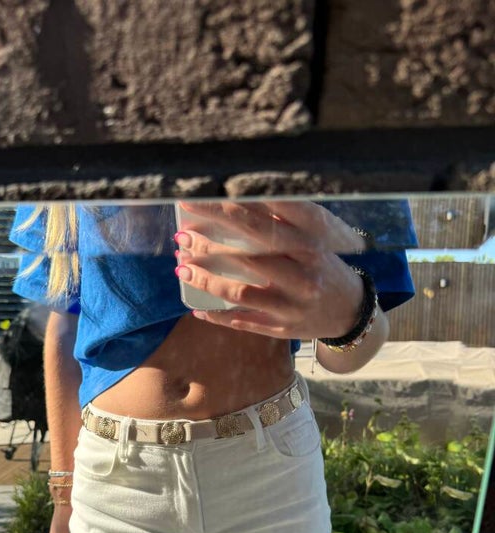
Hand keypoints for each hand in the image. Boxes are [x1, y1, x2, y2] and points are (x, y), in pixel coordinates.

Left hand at [174, 201, 365, 339]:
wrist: (351, 311)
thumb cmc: (323, 267)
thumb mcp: (312, 240)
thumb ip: (282, 223)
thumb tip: (237, 202)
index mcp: (309, 245)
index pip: (261, 223)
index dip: (225, 212)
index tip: (195, 202)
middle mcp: (302, 274)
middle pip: (247, 256)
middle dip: (209, 245)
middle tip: (182, 236)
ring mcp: (292, 304)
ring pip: (241, 292)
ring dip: (207, 281)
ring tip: (182, 268)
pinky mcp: (283, 328)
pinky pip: (244, 322)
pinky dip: (218, 316)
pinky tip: (197, 310)